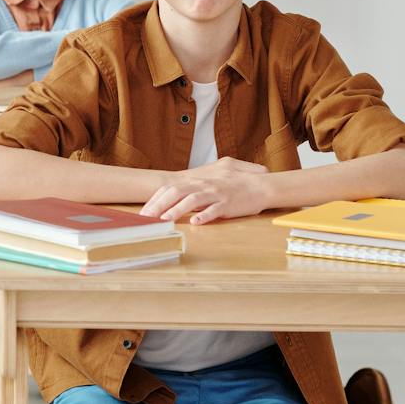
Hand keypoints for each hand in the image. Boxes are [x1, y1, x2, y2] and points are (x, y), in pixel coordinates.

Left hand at [140, 157, 271, 223]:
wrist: (261, 185)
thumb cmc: (235, 184)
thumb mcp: (211, 181)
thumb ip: (194, 188)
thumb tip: (176, 198)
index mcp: (198, 180)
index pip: (171, 187)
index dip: (156, 199)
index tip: (144, 211)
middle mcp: (204, 185)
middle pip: (176, 192)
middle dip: (159, 205)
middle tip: (146, 218)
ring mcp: (216, 193)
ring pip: (192, 200)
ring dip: (177, 210)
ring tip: (164, 220)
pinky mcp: (229, 203)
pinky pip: (215, 209)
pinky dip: (204, 215)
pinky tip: (195, 223)